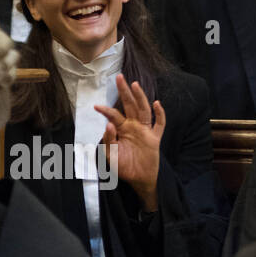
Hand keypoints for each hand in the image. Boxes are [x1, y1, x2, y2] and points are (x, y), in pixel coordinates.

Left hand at [94, 74, 165, 211]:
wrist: (138, 179)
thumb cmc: (123, 167)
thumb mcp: (110, 156)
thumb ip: (108, 141)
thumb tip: (109, 125)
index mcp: (121, 129)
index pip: (113, 115)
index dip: (106, 110)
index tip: (96, 106)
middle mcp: (133, 126)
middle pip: (129, 105)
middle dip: (124, 91)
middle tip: (119, 77)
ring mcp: (145, 131)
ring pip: (143, 110)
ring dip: (140, 97)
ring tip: (135, 85)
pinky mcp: (154, 138)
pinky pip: (159, 124)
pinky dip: (159, 114)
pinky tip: (156, 104)